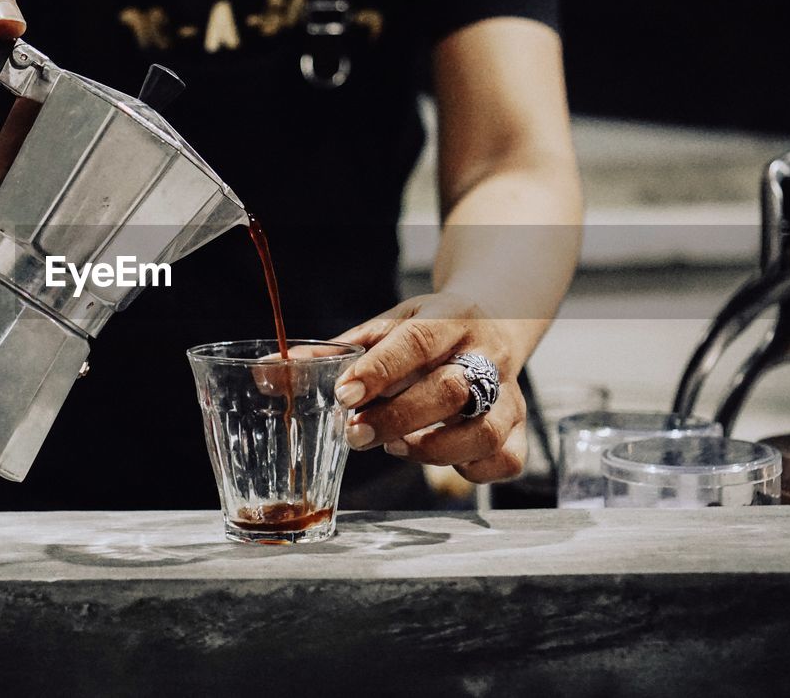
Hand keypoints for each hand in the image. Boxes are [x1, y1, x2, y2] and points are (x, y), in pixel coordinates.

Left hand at [332, 293, 526, 483]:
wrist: (497, 321)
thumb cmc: (430, 332)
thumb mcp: (387, 328)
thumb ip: (337, 353)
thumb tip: (271, 372)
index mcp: (450, 320)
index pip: (417, 341)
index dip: (380, 370)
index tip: (344, 393)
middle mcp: (487, 355)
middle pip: (453, 390)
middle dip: (399, 417)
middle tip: (356, 434)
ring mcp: (509, 393)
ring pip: (485, 431)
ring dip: (433, 449)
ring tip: (394, 446)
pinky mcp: (519, 426)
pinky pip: (506, 460)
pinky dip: (470, 469)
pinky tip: (436, 457)